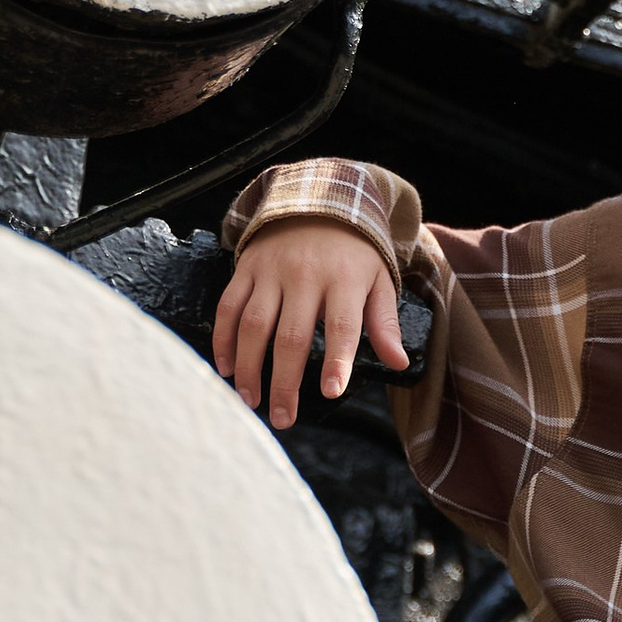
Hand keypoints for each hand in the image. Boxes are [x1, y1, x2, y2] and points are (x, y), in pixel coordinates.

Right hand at [212, 223, 409, 430]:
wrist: (318, 202)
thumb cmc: (353, 254)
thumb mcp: (378, 281)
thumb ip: (384, 323)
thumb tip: (398, 363)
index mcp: (343, 281)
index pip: (340, 326)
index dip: (336, 361)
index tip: (331, 392)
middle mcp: (304, 275)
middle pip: (290, 336)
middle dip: (284, 382)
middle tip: (283, 419)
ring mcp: (270, 272)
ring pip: (253, 325)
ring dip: (249, 367)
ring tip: (252, 401)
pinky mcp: (246, 268)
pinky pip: (229, 307)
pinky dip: (223, 339)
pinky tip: (226, 369)